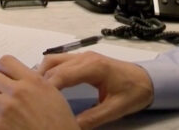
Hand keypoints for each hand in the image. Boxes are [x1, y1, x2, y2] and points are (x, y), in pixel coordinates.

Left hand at [0, 55, 78, 129]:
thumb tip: (16, 80)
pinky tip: (0, 127)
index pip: (5, 61)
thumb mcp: (53, 95)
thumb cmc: (60, 124)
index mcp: (33, 80)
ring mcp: (6, 108)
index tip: (2, 78)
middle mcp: (18, 91)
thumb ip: (33, 84)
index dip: (1, 70)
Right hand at [38, 51, 153, 128]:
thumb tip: (72, 126)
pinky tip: (44, 85)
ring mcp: (83, 56)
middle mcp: (85, 57)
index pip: (62, 75)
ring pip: (53, 59)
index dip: (46, 88)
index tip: (36, 102)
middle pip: (53, 65)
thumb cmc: (134, 92)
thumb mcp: (115, 109)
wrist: (148, 80)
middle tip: (30, 100)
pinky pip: (59, 61)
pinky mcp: (82, 59)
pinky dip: (48, 71)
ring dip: (41, 74)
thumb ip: (93, 118)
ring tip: (34, 93)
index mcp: (94, 67)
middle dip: (39, 82)